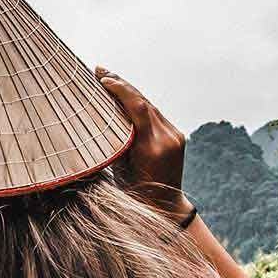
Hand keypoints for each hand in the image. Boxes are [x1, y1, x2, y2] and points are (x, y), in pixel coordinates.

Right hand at [95, 67, 186, 208]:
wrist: (164, 207)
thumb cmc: (134, 193)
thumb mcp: (119, 167)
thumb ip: (116, 141)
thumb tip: (99, 115)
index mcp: (152, 148)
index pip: (138, 108)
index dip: (121, 89)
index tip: (102, 78)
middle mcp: (168, 138)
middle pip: (144, 101)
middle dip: (122, 84)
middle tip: (100, 70)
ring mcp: (176, 136)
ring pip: (150, 105)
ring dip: (130, 92)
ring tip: (109, 79)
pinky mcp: (178, 136)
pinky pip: (156, 115)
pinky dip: (139, 104)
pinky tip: (126, 97)